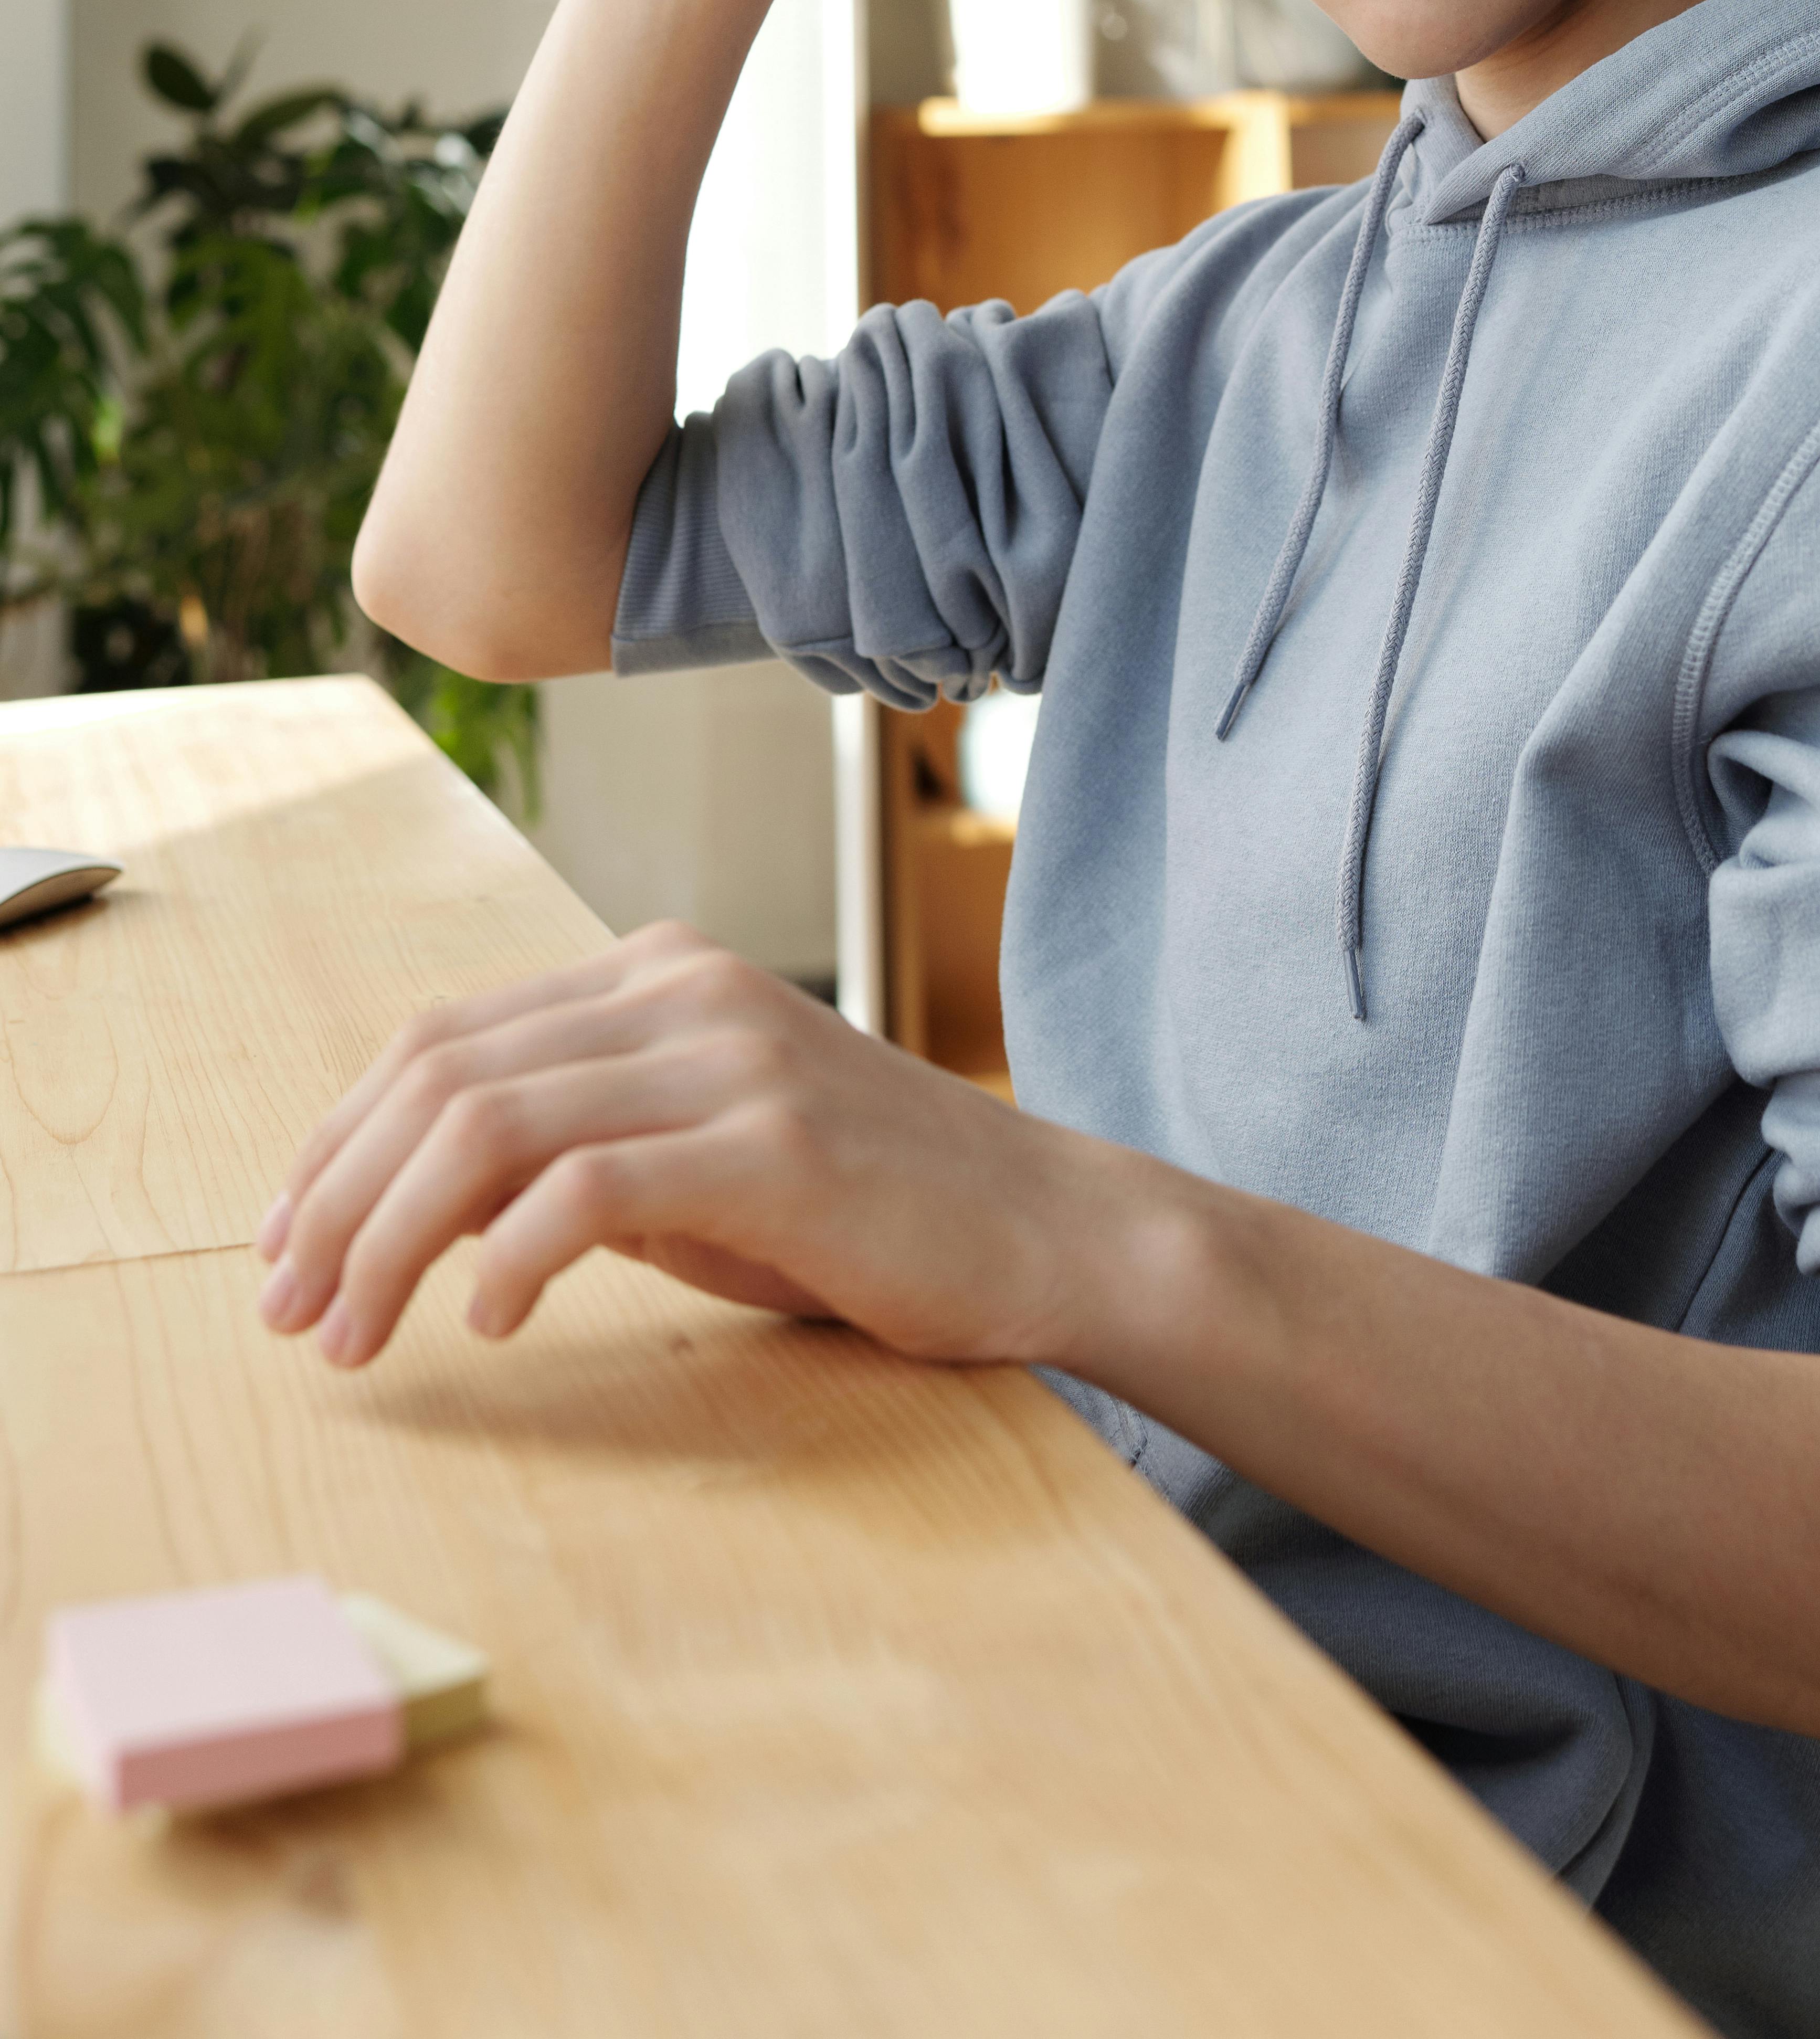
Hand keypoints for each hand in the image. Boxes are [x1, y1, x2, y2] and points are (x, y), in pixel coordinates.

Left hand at [254, 924, 1110, 1368]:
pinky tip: (487, 1321)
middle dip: (337, 1196)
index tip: (285, 1242)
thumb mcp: (695, 1161)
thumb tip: (422, 1204)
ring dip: (391, 1237)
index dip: (339, 1139)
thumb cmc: (866, 1212)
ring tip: (353, 1336)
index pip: (444, 1037)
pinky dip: (511, 1256)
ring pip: (493, 1124)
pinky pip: (592, 1188)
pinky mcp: (775, 1143)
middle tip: (289, 1310)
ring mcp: (732, 1057)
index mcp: (658, 972)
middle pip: (444, 1073)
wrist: (1045, 1229)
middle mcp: (683, 988)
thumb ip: (575, 1152)